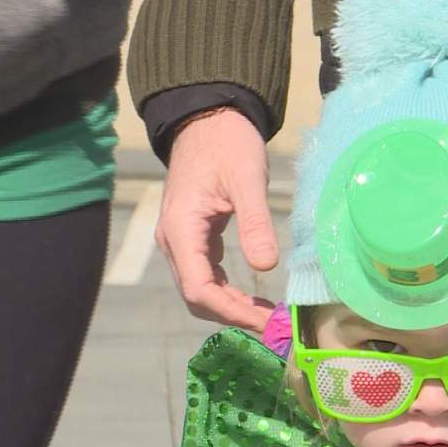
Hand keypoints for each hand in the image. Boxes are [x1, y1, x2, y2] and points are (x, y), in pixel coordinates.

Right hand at [157, 107, 277, 330]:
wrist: (207, 119)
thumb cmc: (227, 144)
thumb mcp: (247, 179)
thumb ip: (255, 221)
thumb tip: (266, 265)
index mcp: (181, 229)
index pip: (199, 289)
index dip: (231, 312)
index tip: (266, 322)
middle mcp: (173, 240)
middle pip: (197, 297)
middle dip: (233, 316)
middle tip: (274, 327)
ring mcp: (181, 240)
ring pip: (201, 289)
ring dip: (232, 307)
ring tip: (268, 317)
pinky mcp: (194, 237)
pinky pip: (206, 275)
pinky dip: (228, 292)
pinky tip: (254, 298)